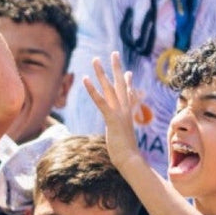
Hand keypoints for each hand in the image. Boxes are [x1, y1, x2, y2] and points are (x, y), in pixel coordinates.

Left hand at [82, 52, 140, 173]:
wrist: (131, 161)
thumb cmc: (127, 154)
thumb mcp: (124, 140)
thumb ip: (123, 133)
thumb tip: (123, 135)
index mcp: (128, 114)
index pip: (128, 94)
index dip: (127, 82)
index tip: (127, 72)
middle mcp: (125, 110)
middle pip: (120, 84)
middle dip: (116, 68)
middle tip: (114, 53)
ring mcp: (120, 113)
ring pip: (109, 88)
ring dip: (102, 73)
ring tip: (95, 60)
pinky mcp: (112, 118)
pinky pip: (100, 101)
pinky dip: (92, 90)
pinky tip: (85, 79)